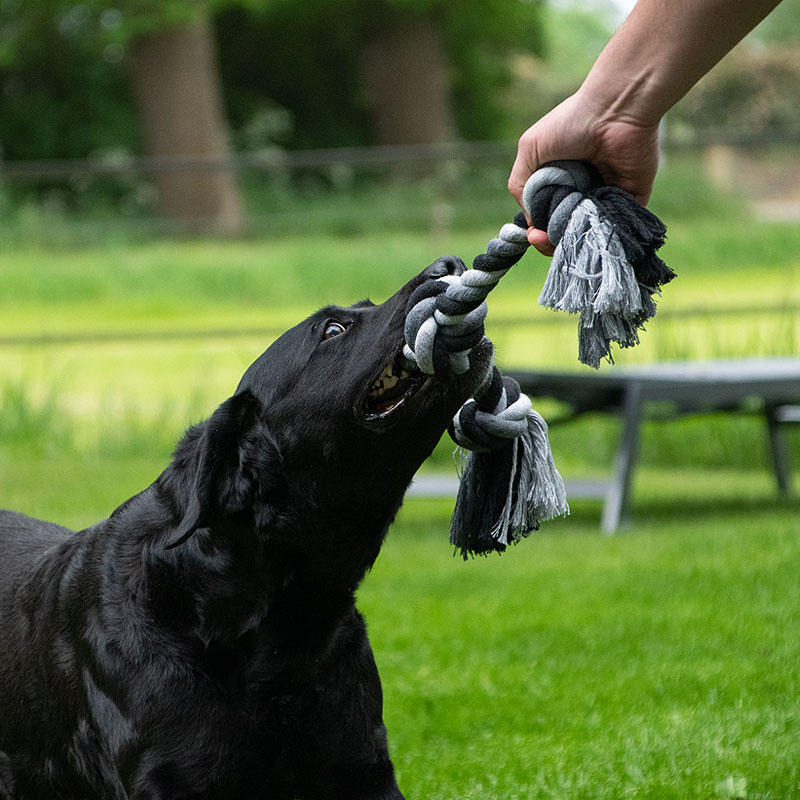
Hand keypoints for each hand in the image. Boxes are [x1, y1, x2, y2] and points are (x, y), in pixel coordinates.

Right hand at [508, 89, 660, 255]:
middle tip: (548, 238)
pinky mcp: (630, 199)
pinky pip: (616, 226)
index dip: (537, 231)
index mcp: (557, 182)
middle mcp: (580, 192)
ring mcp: (604, 198)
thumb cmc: (571, 122)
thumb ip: (521, 185)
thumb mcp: (530, 149)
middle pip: (565, 229)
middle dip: (554, 239)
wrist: (615, 109)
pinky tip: (590, 227)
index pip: (544, 217)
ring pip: (588, 231)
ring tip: (570, 231)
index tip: (536, 235)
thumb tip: (531, 220)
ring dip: (576, 237)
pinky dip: (602, 231)